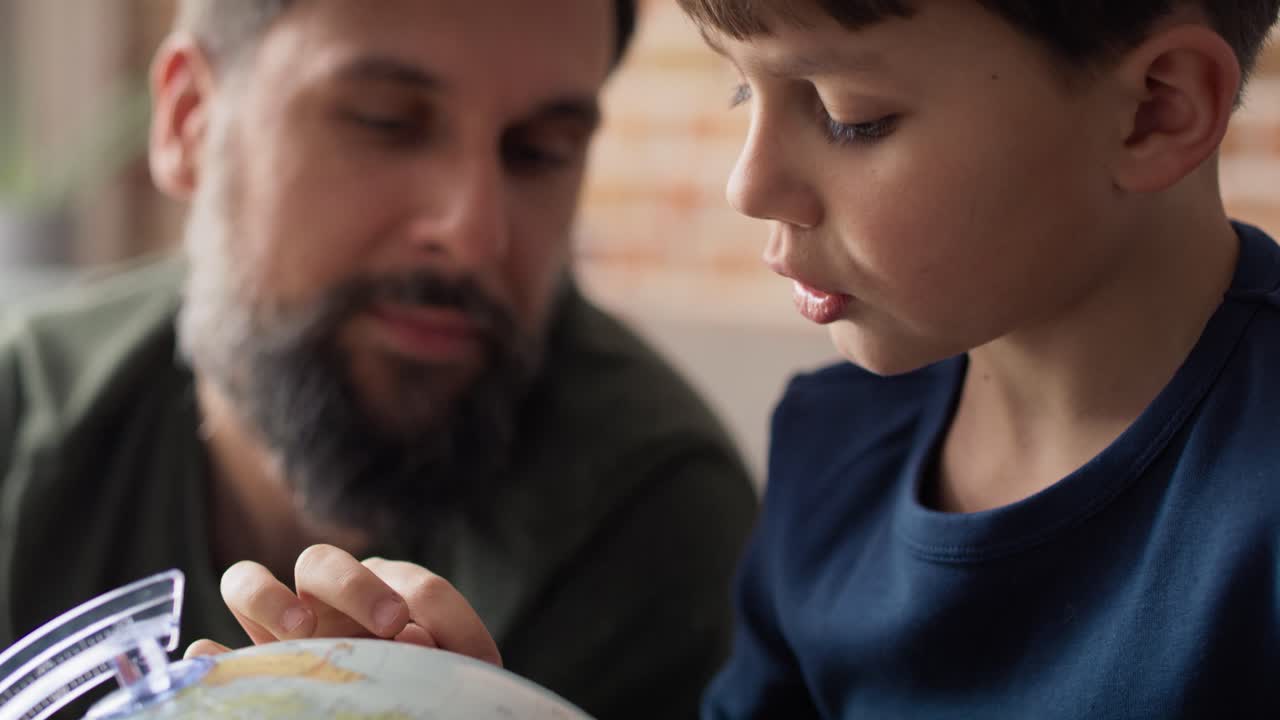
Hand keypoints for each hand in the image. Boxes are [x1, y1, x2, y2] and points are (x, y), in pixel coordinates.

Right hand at [184, 544, 500, 666]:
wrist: (388, 707)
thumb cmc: (423, 690)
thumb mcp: (440, 674)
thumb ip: (437, 654)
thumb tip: (412, 640)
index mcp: (388, 592)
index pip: (419, 587)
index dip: (447, 615)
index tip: (471, 658)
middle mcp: (327, 599)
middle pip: (323, 564)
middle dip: (357, 587)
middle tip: (391, 623)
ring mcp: (279, 629)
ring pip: (247, 581)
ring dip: (267, 597)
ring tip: (297, 631)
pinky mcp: (247, 668)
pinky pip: (210, 654)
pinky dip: (210, 655)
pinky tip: (218, 661)